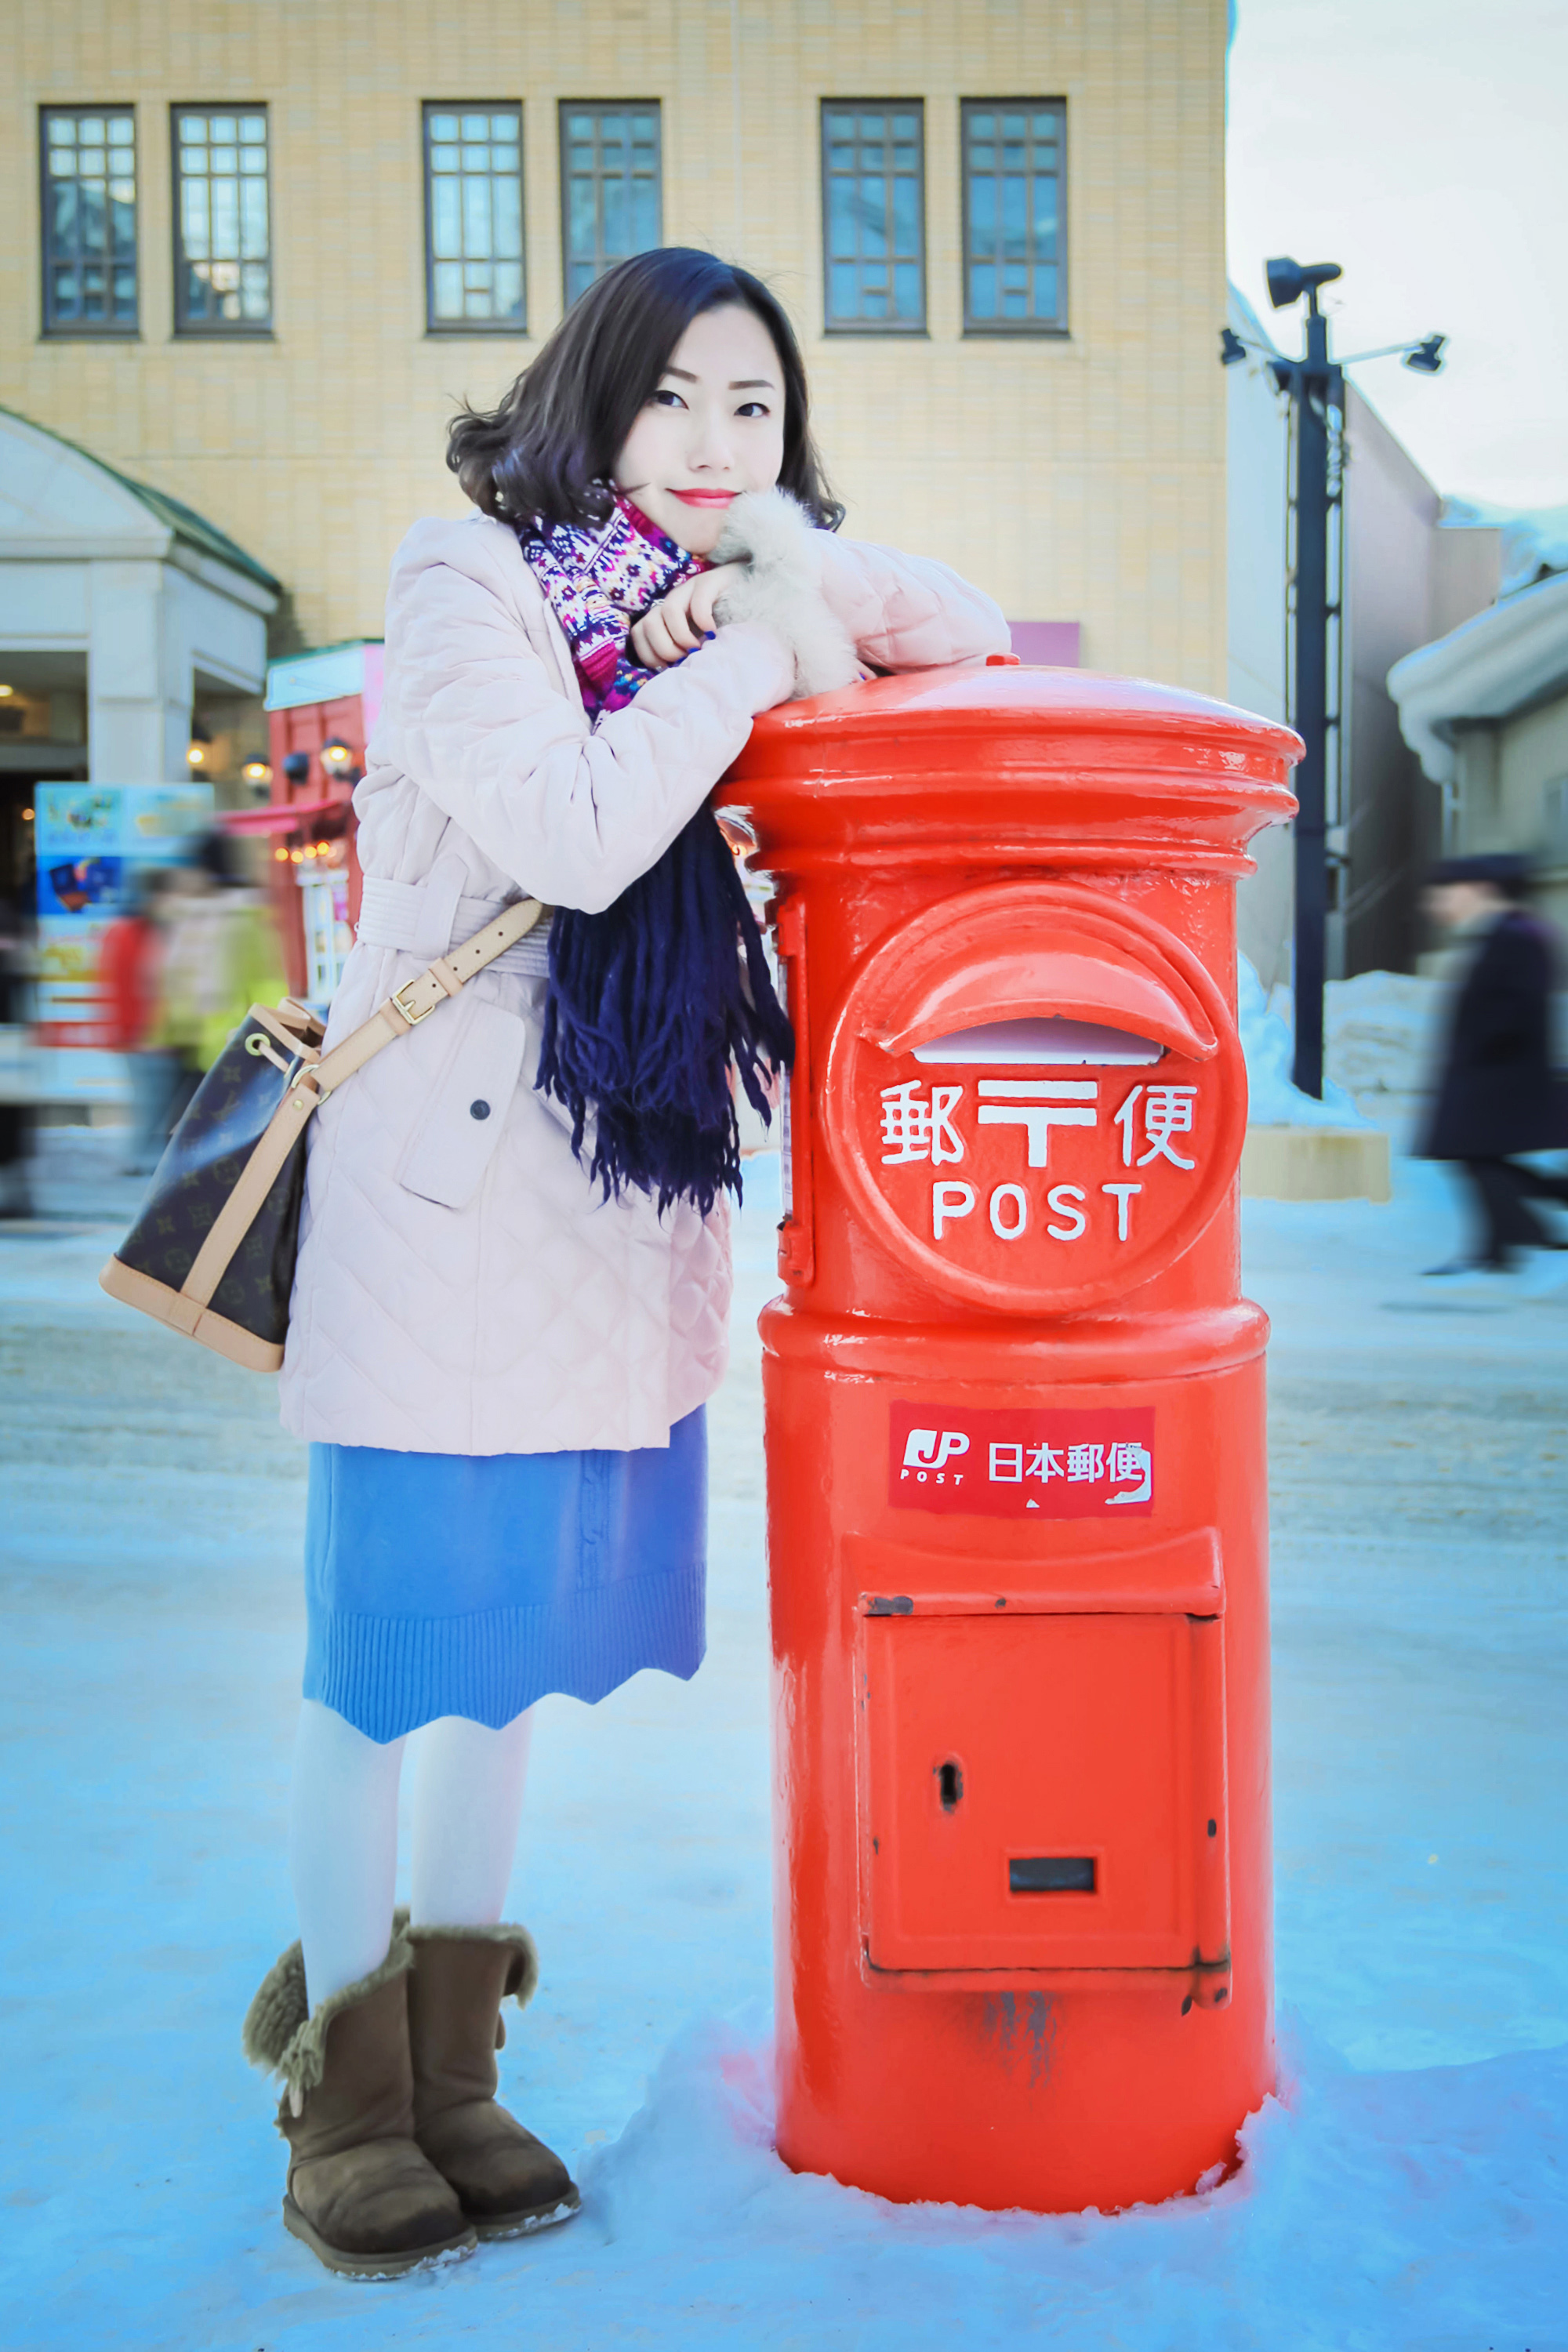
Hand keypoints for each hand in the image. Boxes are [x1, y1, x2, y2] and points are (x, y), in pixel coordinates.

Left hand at [629, 563, 749, 668]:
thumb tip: (672, 677)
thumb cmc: (726, 627)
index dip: (649, 654)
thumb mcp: (700, 644)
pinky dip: (703, 622)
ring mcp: (690, 588)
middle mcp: (673, 600)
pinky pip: (698, 601)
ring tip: (699, 649)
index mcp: (665, 616)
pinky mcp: (711, 581)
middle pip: (648, 623)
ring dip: (681, 637)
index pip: (639, 633)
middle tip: (685, 659)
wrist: (753, 593)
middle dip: (664, 648)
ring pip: (668, 611)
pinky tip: (714, 634)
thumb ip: (683, 654)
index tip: (669, 667)